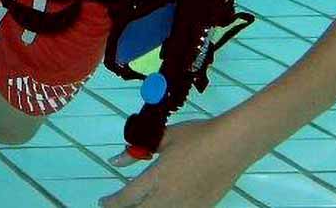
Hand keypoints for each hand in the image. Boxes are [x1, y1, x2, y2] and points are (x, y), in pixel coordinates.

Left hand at [100, 117, 247, 207]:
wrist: (232, 144)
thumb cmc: (198, 136)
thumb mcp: (164, 137)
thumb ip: (138, 150)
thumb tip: (116, 160)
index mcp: (157, 177)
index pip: (126, 198)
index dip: (111, 202)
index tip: (103, 202)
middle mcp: (168, 196)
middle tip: (116, 207)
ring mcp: (186, 205)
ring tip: (137, 205)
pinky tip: (161, 204)